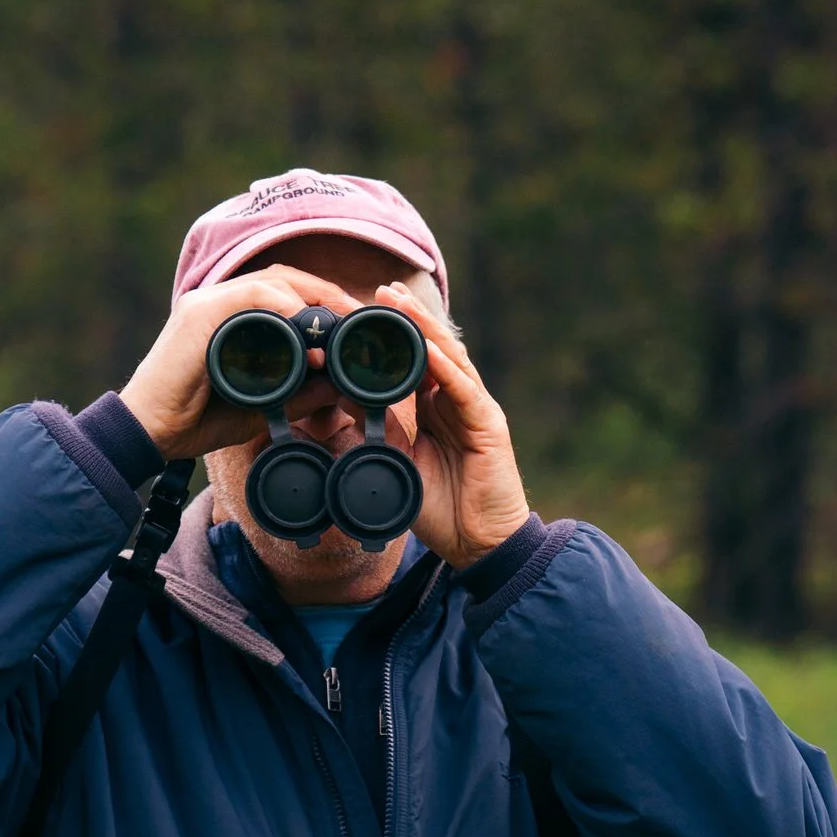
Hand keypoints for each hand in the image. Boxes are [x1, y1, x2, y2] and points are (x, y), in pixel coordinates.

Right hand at [119, 266, 363, 461]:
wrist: (147, 432)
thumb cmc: (193, 421)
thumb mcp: (258, 406)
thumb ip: (296, 395)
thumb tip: (338, 386)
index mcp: (230, 316)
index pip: (284, 291)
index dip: (323, 301)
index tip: (354, 324)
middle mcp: (218, 300)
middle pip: (284, 278)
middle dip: (327, 294)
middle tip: (358, 317)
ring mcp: (207, 302)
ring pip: (272, 281)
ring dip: (312, 299)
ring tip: (340, 324)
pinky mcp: (199, 313)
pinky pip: (250, 296)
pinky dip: (284, 307)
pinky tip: (306, 328)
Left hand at [377, 282, 531, 571]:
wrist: (478, 545)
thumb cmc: (440, 507)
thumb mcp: (398, 462)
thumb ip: (380, 429)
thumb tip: (347, 396)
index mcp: (437, 408)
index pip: (414, 362)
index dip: (393, 336)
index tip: (362, 313)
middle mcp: (457, 402)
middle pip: (433, 349)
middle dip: (409, 318)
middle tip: (379, 291)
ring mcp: (475, 409)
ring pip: (449, 359)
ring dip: (425, 329)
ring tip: (399, 303)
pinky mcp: (489, 424)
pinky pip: (463, 389)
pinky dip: (444, 367)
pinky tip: (426, 348)